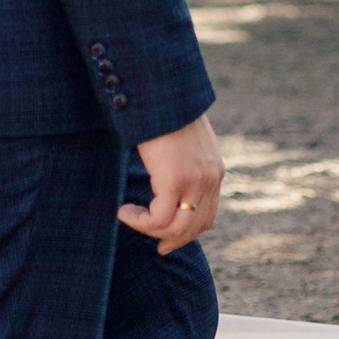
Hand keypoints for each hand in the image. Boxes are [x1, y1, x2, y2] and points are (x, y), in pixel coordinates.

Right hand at [124, 112, 221, 252]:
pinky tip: (124, 211)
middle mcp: (210, 178)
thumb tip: (166, 174)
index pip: (208, 215)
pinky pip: (157, 218)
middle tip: (156, 248)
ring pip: (175, 227)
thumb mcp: (181, 140)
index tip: (168, 239)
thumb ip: (182, 160)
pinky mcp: (175, 180)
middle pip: (195, 227)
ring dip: (150, 230)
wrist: (162, 90)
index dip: (188, 232)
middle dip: (173, 241)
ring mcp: (195, 181)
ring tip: (129, 216)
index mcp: (214, 170)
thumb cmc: (164, 111)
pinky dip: (139, 221)